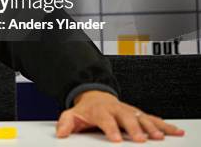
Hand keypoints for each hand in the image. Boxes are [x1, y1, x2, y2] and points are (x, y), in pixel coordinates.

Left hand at [56, 90, 184, 141]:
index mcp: (100, 110)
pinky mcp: (137, 113)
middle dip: (134, 128)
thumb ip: (66, 123)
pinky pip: (152, 118)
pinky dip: (163, 125)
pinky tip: (173, 131)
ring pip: (141, 118)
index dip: (111, 129)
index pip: (105, 120)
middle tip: (140, 139)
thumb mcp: (72, 115)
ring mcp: (128, 110)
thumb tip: (60, 134)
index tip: (116, 139)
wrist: (95, 95)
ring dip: (151, 127)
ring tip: (158, 137)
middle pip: (126, 118)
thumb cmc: (86, 110)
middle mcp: (116, 109)